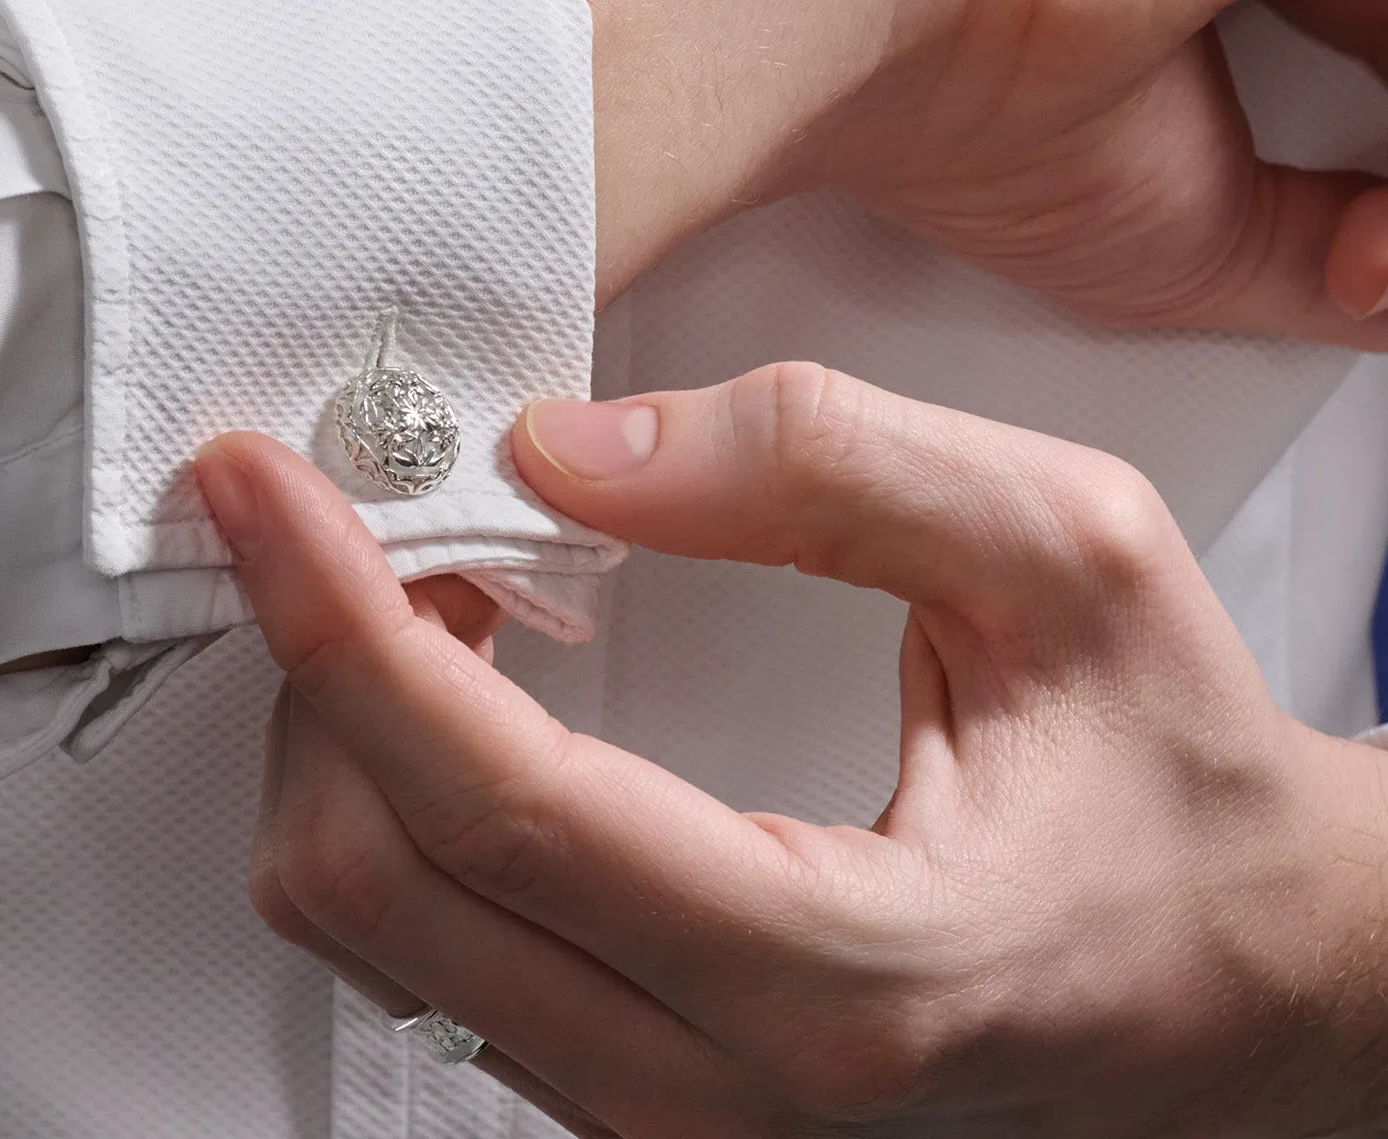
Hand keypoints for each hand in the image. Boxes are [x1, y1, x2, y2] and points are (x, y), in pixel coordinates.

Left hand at [195, 380, 1387, 1136]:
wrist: (1261, 979)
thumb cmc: (1177, 773)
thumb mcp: (1063, 546)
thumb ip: (821, 464)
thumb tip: (562, 446)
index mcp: (840, 965)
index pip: (497, 805)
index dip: (343, 624)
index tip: (258, 485)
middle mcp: (722, 1091)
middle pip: (375, 884)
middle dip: (319, 665)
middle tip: (356, 504)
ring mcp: (666, 1117)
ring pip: (372, 933)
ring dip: (346, 726)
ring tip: (429, 578)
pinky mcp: (639, 1093)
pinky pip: (424, 950)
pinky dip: (392, 794)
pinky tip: (461, 679)